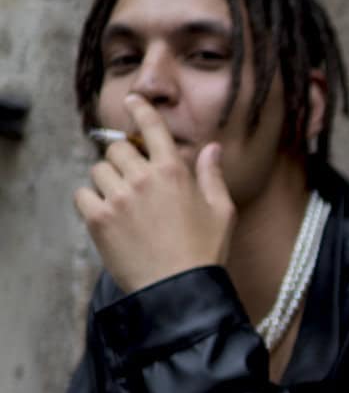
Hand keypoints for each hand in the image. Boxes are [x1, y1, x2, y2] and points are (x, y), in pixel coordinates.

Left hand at [74, 95, 235, 291]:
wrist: (180, 292)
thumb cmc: (206, 254)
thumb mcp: (222, 213)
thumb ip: (212, 176)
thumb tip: (211, 149)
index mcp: (174, 172)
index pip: (152, 127)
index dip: (140, 109)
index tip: (132, 100)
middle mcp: (143, 179)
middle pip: (117, 148)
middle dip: (122, 159)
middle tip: (130, 178)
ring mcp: (119, 198)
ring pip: (98, 170)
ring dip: (107, 180)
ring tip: (120, 202)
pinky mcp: (100, 220)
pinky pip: (82, 195)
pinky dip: (90, 201)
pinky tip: (105, 214)